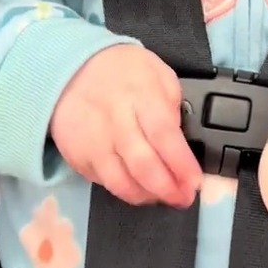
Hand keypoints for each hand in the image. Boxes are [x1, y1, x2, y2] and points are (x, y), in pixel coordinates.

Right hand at [50, 45, 201, 206]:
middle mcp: (114, 121)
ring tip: (162, 196)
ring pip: (121, 182)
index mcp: (140, 95)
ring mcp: (93, 142)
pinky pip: (103, 183)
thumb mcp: (158, 73)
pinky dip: (124, 190)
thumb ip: (173, 104)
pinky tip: (139, 187)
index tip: (195, 181)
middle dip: (167, 189)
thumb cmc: (122, 70)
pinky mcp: (77, 156)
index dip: (181, 163)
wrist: (71, 69)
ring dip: (147, 196)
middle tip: (183, 198)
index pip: (163, 135)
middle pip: (143, 165)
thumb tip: (181, 139)